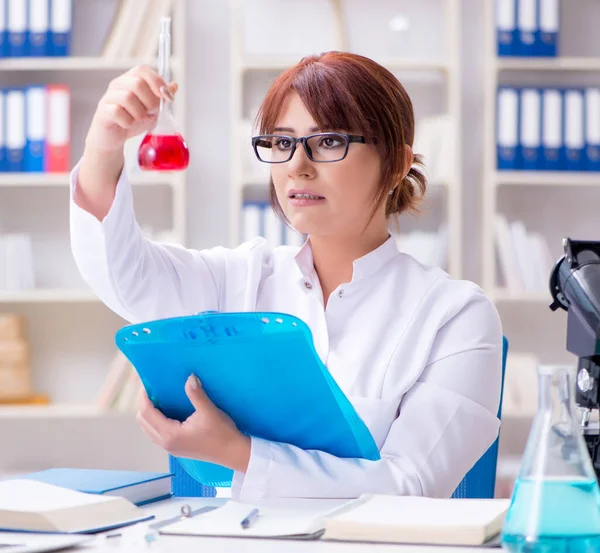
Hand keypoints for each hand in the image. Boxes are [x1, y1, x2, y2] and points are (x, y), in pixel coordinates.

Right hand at [84, 65, 178, 154]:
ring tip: (139, 120)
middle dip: (150, 102)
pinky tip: (127, 125)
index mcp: (130, 80)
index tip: (167, 98)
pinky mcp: (103, 111)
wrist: (115, 138)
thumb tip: (174, 86)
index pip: (143, 70)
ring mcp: (108, 97)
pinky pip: (117, 112)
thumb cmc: (132, 121)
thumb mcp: (152, 110)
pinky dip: (127, 122)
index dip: (157, 82)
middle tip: (150, 113)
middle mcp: (118, 84)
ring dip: (139, 113)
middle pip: (137, 83)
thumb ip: (162, 98)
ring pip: (128, 97)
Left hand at [136, 375, 250, 471]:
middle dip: (144, 405)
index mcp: (171, 433)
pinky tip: (168, 413)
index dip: (144, 398)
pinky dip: (156, 422)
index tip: (148, 384)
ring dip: (149, 415)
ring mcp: (170, 448)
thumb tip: (189, 377)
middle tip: (153, 390)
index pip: (147, 413)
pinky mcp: (176, 449)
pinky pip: (156, 434)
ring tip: (160, 400)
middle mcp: (166, 443)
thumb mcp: (209, 411)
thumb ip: (196, 394)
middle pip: (143, 422)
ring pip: (148, 430)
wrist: (232, 453)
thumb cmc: (222, 432)